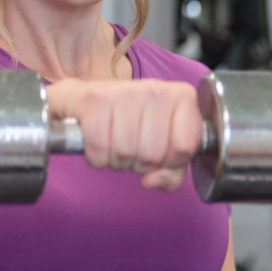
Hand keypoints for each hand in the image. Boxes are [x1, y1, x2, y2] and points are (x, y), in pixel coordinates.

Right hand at [47, 78, 204, 191]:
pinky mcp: (96, 100)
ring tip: (115, 145)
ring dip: (117, 162)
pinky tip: (99, 144)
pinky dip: (96, 158)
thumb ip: (172, 172)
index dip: (169, 162)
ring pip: (125, 153)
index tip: (159, 153)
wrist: (86, 100)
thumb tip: (153, 181)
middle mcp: (156, 89)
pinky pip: (99, 149)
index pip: (184, 147)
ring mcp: (125, 91)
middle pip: (153, 155)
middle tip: (132, 149)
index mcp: (182, 96)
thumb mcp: (162, 144)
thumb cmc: (131, 123)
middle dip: (140, 164)